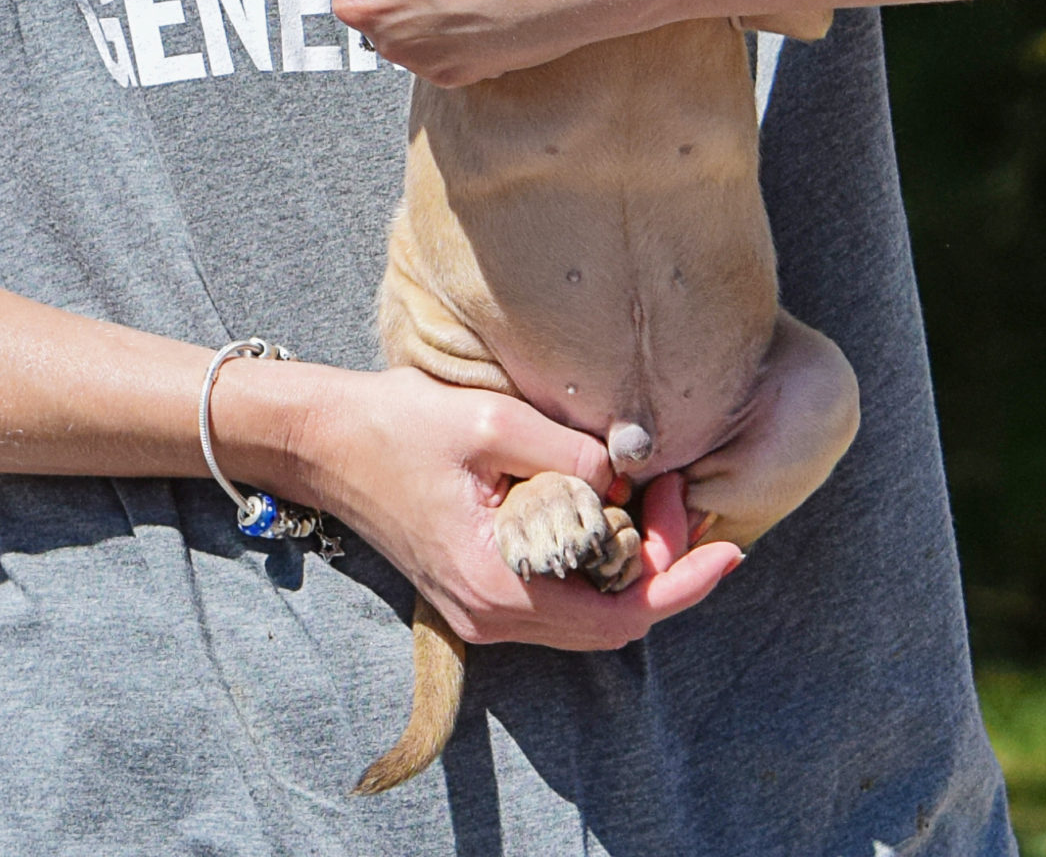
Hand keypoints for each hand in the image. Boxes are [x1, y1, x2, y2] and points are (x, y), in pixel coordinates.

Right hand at [286, 365, 740, 649]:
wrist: (319, 441)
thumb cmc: (395, 427)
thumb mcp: (492, 425)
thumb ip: (569, 453)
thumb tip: (629, 470)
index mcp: (499, 587)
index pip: (621, 615)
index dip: (682, 580)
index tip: (726, 543)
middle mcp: (493, 614)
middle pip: (612, 619)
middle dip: (662, 564)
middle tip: (676, 492)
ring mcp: (482, 605)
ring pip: (588, 609)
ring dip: (630, 563)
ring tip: (652, 495)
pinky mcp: (476, 584)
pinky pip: (558, 591)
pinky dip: (596, 557)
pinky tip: (609, 506)